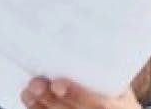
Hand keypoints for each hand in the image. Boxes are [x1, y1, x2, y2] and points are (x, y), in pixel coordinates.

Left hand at [22, 77, 139, 108]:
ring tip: (28, 92)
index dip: (75, 93)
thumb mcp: (122, 90)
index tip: (57, 83)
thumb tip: (87, 47)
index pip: (96, 104)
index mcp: (116, 108)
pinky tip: (32, 104)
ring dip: (39, 107)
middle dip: (49, 99)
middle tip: (34, 84)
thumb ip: (107, 76)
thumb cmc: (121, 103)